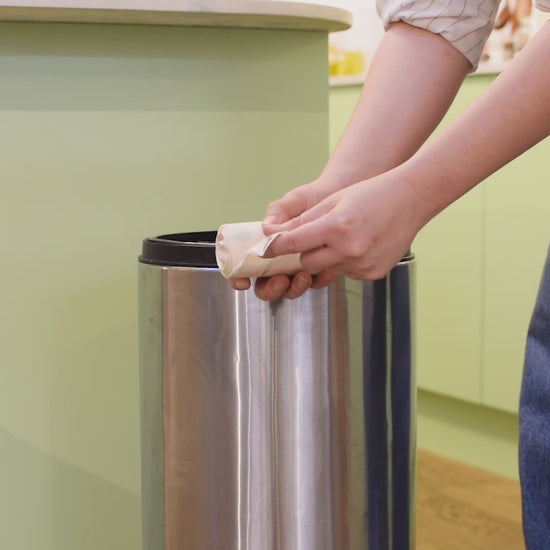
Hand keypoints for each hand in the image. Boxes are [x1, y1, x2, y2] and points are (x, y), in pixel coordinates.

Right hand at [229, 178, 337, 299]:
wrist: (340, 193)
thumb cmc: (314, 197)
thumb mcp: (295, 200)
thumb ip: (278, 210)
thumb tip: (267, 228)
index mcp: (266, 244)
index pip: (244, 269)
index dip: (239, 279)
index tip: (244, 282)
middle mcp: (279, 260)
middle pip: (266, 286)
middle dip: (271, 289)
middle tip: (281, 279)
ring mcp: (298, 267)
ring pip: (289, 290)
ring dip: (295, 288)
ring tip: (304, 275)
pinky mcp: (319, 270)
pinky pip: (316, 284)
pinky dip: (320, 280)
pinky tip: (325, 270)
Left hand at [265, 168, 427, 280]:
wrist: (411, 200)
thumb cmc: (371, 194)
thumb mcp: (333, 200)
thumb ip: (303, 221)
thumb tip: (276, 236)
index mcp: (337, 227)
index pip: (293, 244)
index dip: (275, 247)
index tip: (265, 249)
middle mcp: (350, 250)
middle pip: (306, 262)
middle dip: (305, 251)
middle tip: (316, 235)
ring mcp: (362, 265)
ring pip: (326, 268)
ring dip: (327, 256)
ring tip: (347, 235)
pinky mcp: (371, 274)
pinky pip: (345, 272)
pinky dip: (345, 262)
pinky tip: (359, 244)